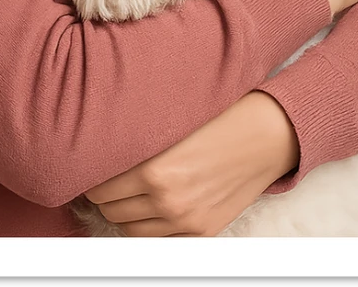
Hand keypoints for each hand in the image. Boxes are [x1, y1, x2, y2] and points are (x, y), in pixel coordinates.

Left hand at [84, 92, 298, 236]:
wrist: (264, 136)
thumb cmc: (218, 117)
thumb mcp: (171, 121)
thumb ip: (138, 139)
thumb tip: (102, 145)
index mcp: (154, 169)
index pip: (100, 187)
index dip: (93, 177)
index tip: (92, 166)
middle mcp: (167, 200)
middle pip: (111, 211)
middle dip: (104, 195)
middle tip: (104, 179)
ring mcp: (186, 220)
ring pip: (131, 229)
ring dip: (124, 212)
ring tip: (124, 194)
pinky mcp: (202, 231)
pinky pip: (159, 240)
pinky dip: (149, 226)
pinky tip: (149, 207)